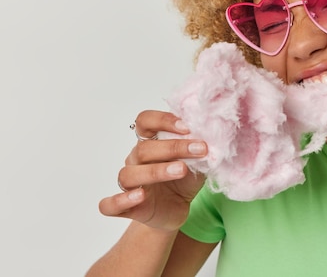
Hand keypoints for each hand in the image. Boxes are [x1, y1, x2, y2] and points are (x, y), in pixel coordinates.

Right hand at [98, 110, 207, 231]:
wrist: (179, 209)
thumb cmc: (185, 179)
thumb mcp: (198, 161)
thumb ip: (200, 148)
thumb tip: (214, 136)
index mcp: (151, 143)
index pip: (145, 121)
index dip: (163, 120)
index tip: (188, 127)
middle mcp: (136, 160)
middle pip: (143, 149)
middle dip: (174, 147)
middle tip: (200, 149)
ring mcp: (129, 184)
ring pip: (129, 174)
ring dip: (156, 171)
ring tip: (181, 170)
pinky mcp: (126, 207)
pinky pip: (110, 204)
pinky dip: (120, 200)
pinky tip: (140, 196)